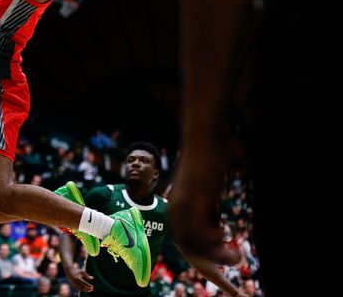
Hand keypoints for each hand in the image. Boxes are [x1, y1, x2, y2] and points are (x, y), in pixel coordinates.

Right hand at [64, 264, 93, 292]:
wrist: (69, 271)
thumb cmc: (76, 271)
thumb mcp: (82, 272)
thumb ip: (87, 275)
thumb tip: (92, 278)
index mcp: (77, 278)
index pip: (84, 283)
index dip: (88, 286)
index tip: (92, 287)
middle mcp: (75, 282)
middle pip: (82, 287)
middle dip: (87, 288)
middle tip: (92, 289)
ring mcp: (73, 284)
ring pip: (80, 289)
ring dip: (85, 290)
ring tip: (90, 290)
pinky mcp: (73, 285)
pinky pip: (78, 289)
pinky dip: (82, 290)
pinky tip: (86, 290)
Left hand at [169, 149, 240, 265]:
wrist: (200, 142)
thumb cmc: (204, 167)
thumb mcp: (203, 195)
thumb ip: (206, 214)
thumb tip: (216, 234)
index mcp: (175, 210)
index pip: (184, 242)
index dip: (199, 258)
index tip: (215, 268)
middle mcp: (175, 210)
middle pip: (189, 247)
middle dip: (209, 261)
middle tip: (233, 262)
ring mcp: (184, 206)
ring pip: (197, 242)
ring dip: (218, 254)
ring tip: (236, 256)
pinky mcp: (195, 199)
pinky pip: (201, 229)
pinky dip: (215, 239)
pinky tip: (228, 234)